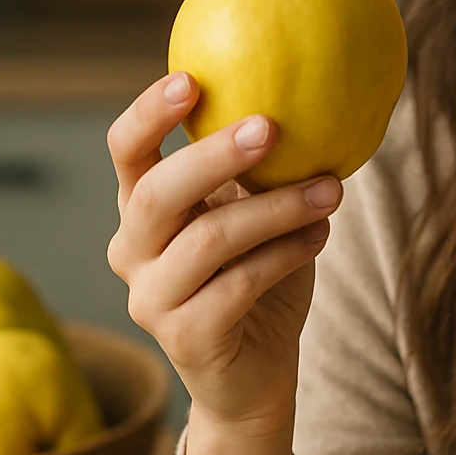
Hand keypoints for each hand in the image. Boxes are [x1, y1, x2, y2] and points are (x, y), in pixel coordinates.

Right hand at [105, 71, 341, 434]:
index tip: (190, 79)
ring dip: (277, 208)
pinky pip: (239, 284)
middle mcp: (132, 252)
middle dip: (214, 155)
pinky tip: (321, 235)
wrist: (257, 374)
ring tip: (331, 190)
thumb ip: (254, 170)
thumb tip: (305, 94)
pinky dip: (286, 254)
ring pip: (208, 240)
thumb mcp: (251, 214)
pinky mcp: (185, 338)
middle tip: (271, 126)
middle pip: (156, 194)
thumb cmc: (258, 277)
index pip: (124, 152)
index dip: (147, 114)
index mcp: (142, 210)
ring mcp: (151, 299)